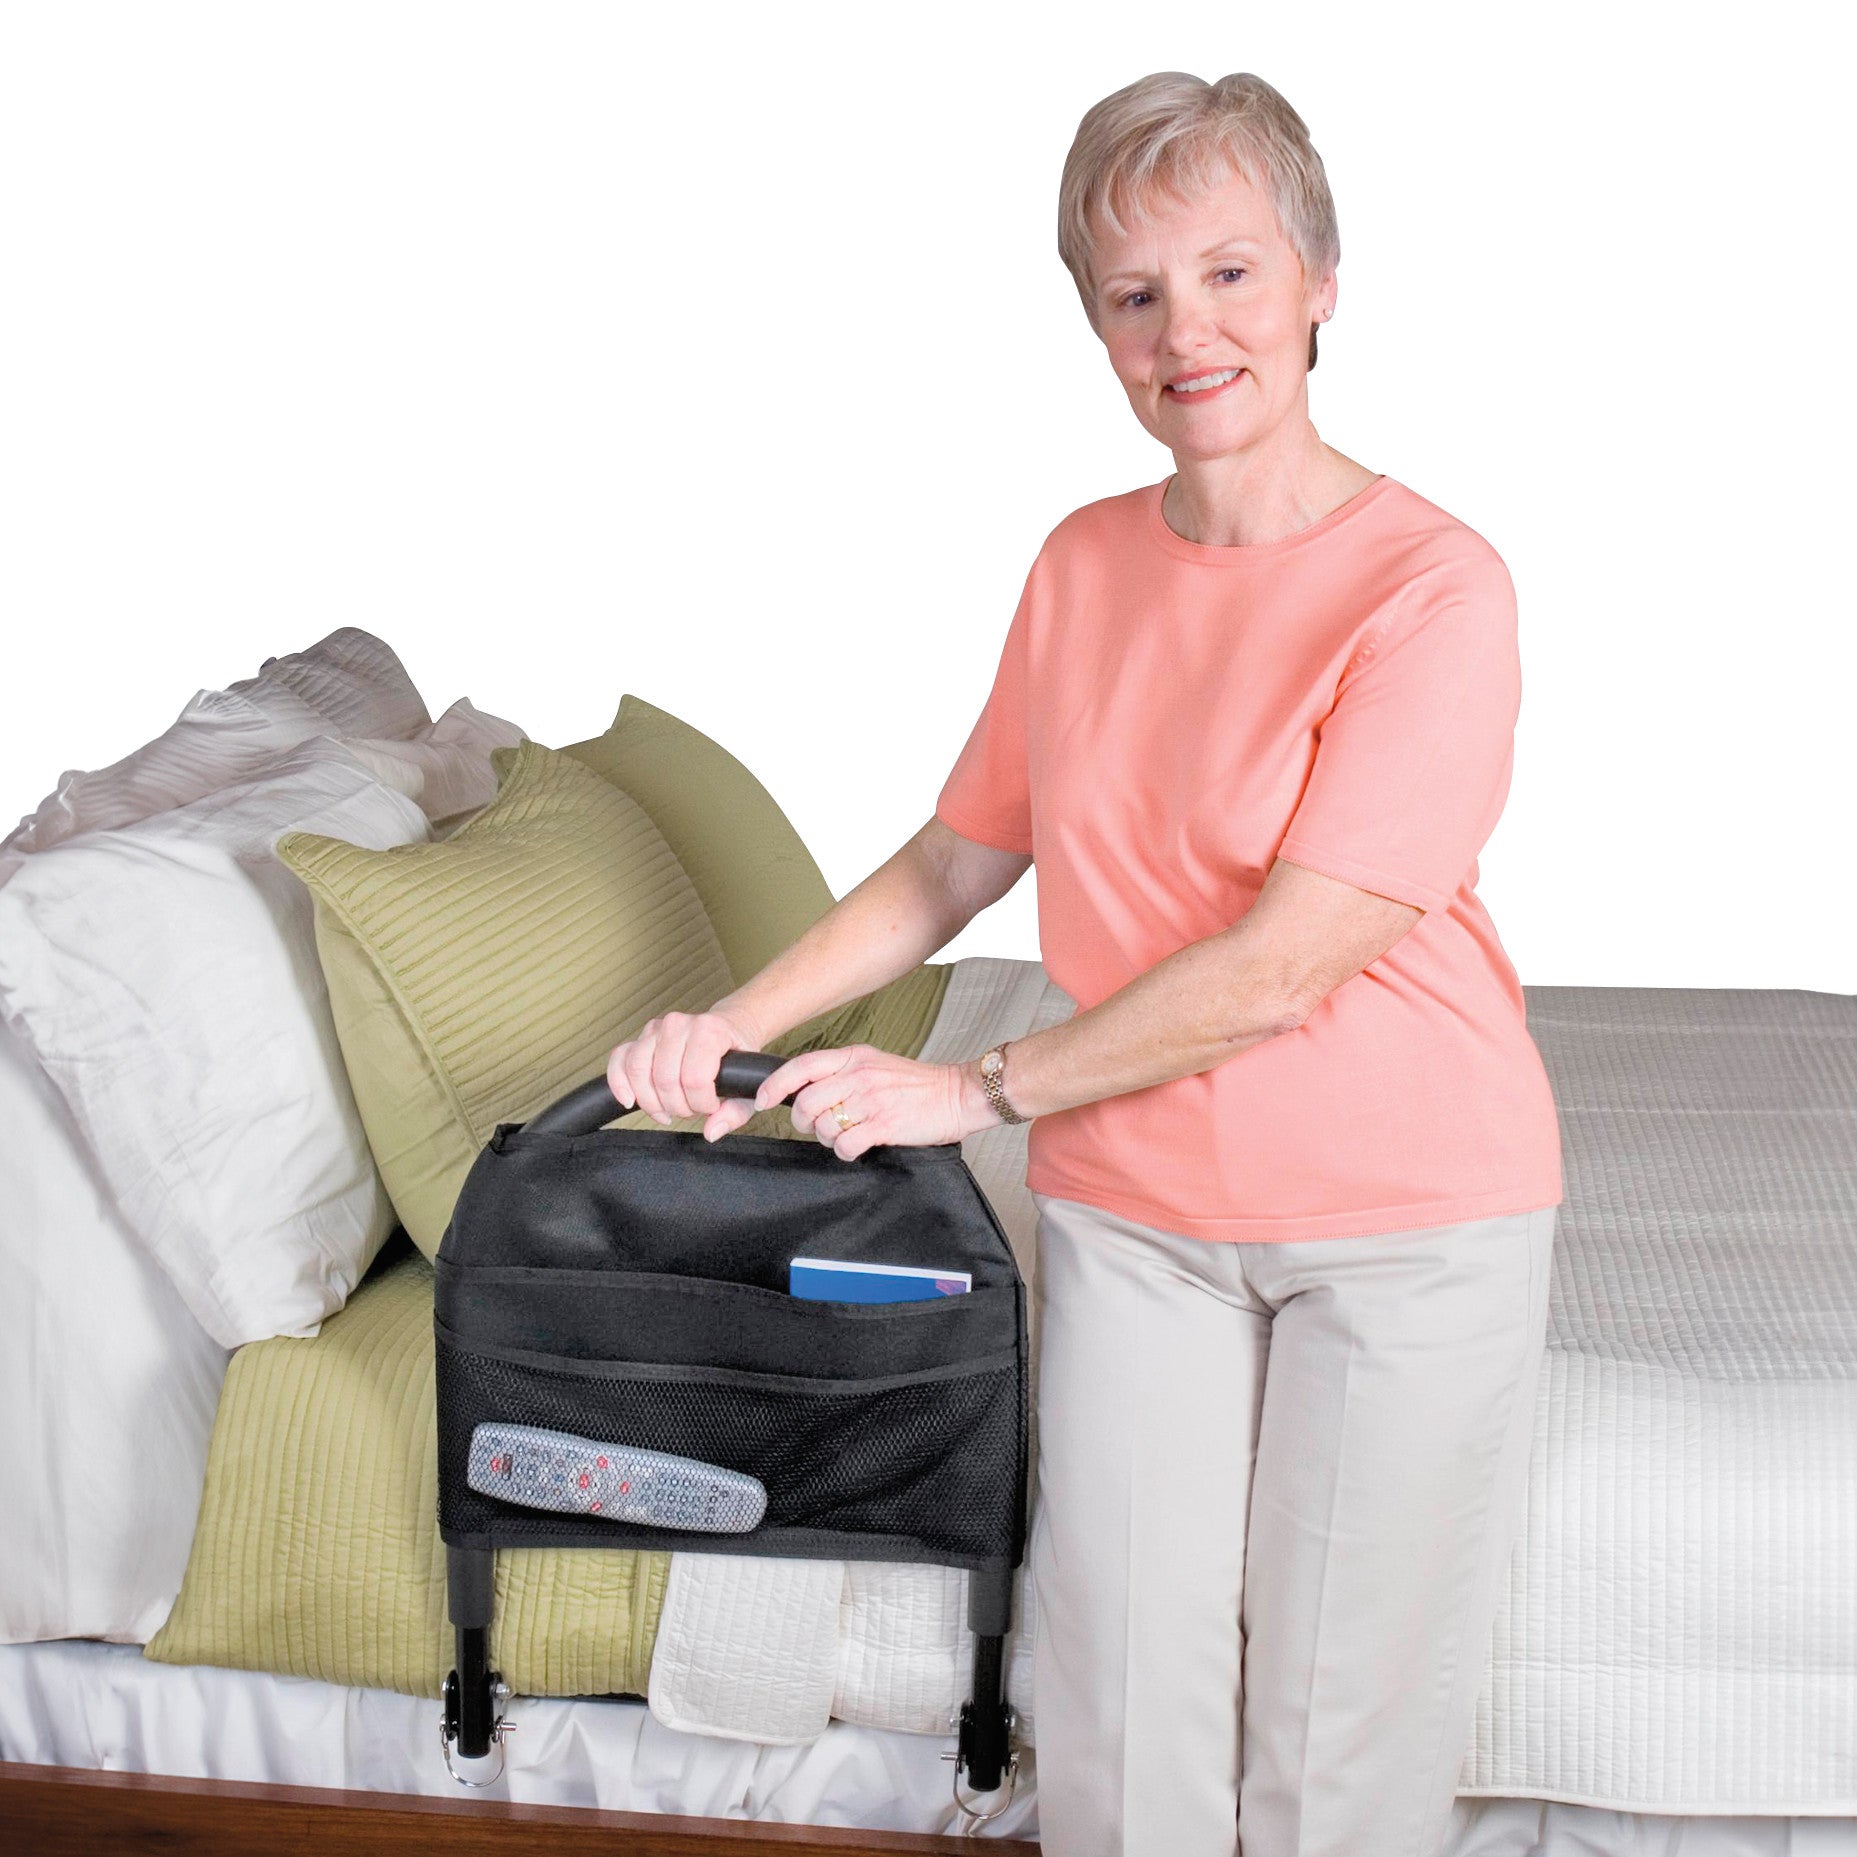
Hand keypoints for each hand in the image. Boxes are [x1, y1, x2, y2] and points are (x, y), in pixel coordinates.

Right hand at [606, 1004, 768, 1142]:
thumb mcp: (747, 1086)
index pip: (695, 1079)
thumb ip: (735, 1112)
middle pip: (665, 1079)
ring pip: (638, 1071)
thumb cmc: (737, 1057)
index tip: (711, 1106)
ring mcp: (657, 1028)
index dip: (702, 1104)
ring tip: (668, 1110)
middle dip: (678, 1106)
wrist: (730, 1028)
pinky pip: (619, 1059)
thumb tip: (711, 1132)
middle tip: (691, 1110)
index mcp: (709, 1030)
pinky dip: (619, 1083)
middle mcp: (679, 1024)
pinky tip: (629, 1101)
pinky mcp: (641, 1038)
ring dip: (651, 1101)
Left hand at [728, 1044, 990, 1160]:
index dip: (775, 1084)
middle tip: (814, 1127)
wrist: (958, 1094)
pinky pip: (846, 1145)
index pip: (802, 1066)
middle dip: (801, 1121)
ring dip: (828, 1138)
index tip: (762, 1100)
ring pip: (824, 1126)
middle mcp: (859, 1075)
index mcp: (855, 1057)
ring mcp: (872, 1100)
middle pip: (806, 1102)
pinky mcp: (885, 1124)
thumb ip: (844, 1072)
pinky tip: (859, 1147)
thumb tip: (807, 1092)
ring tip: (847, 1135)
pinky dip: (846, 1152)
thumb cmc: (917, 1085)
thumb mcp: (876, 1064)